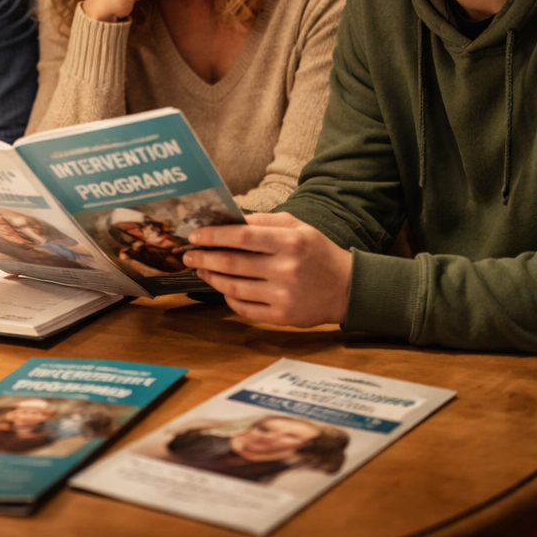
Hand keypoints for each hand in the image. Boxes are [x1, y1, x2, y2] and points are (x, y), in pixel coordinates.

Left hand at [183, 213, 351, 326]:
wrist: (347, 288)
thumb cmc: (317, 252)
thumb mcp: (297, 227)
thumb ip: (263, 221)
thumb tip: (228, 219)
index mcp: (289, 242)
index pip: (241, 237)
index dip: (213, 236)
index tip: (195, 235)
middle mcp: (285, 269)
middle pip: (232, 263)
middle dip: (204, 257)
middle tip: (188, 253)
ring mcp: (283, 295)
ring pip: (233, 287)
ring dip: (211, 277)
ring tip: (201, 268)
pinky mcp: (282, 317)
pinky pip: (244, 308)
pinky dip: (228, 297)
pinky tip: (222, 288)